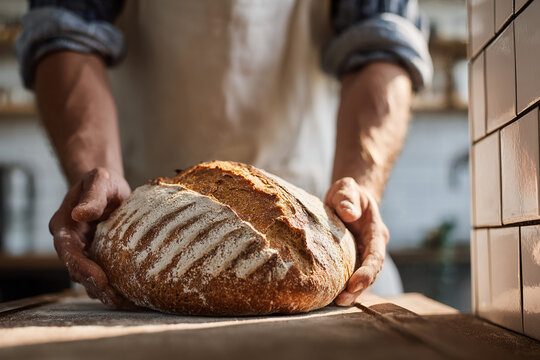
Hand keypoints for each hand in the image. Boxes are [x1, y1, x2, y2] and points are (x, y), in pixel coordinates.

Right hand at [49, 167, 131, 307]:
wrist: (107, 186)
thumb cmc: (102, 180)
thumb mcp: (99, 180)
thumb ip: (93, 196)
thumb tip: (80, 213)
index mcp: (64, 226)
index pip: (69, 252)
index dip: (83, 268)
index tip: (101, 280)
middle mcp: (70, 243)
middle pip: (78, 270)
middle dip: (96, 287)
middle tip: (116, 299)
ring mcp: (83, 251)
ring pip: (89, 277)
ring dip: (105, 291)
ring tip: (126, 302)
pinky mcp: (98, 255)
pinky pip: (103, 273)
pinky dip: (114, 285)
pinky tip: (132, 294)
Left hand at [325, 177, 389, 305]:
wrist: (348, 198)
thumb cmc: (347, 193)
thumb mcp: (346, 188)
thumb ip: (347, 197)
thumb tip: (348, 213)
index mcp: (375, 231)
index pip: (376, 255)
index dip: (367, 272)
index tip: (354, 283)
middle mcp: (372, 246)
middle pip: (371, 272)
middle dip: (358, 288)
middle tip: (341, 300)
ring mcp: (363, 254)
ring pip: (362, 278)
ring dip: (351, 292)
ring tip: (336, 302)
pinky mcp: (352, 259)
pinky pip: (350, 275)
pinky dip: (342, 286)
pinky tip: (329, 295)